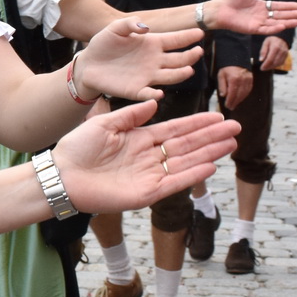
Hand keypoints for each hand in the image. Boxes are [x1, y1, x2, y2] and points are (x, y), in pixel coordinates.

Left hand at [51, 100, 237, 215]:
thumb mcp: (105, 123)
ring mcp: (149, 175)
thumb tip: (155, 102)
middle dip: (211, 136)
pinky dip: (192, 174)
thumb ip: (131, 115)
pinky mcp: (146, 193)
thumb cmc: (77, 149)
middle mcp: (149, 157)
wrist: (61, 175)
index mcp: (140, 138)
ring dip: (209, 153)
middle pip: (187, 144)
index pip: (176, 129)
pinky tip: (210, 165)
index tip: (218, 116)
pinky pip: (174, 182)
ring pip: (186, 162)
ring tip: (231, 143)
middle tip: (235, 128)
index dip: (197, 123)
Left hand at [77, 18, 202, 101]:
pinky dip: (154, 95)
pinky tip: (159, 93)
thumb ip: (130, 24)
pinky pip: (148, 94)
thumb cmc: (104, 44)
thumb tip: (145, 27)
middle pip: (179, 59)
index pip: (175, 40)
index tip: (200, 33)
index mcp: (152, 44)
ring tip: (188, 70)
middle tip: (198, 52)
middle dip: (190, 56)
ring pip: (170, 76)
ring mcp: (147, 76)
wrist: (88, 63)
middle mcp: (155, 61)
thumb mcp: (115, 28)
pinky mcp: (136, 90)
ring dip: (180, 74)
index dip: (188, 36)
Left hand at [211, 0, 296, 34]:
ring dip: (286, 23)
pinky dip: (274, 28)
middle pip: (279, 15)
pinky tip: (283, 26)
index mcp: (261, 6)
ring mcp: (258, 22)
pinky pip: (266, 29)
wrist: (219, 9)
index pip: (277, 6)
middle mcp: (261, 15)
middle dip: (291, 15)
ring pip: (275, 23)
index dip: (287, 6)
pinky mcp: (252, 29)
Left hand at [217, 65, 252, 109]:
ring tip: (235, 104)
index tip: (227, 106)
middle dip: (234, 102)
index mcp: (234, 79)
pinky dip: (244, 95)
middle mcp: (242, 80)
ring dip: (239, 100)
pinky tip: (240, 98)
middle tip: (230, 107)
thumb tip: (224, 96)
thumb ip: (222, 86)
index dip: (230, 101)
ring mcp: (248, 80)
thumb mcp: (221, 75)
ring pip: (244, 94)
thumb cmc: (227, 68)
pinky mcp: (251, 80)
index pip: (232, 94)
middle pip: (239, 95)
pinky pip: (248, 90)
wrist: (236, 59)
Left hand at [258, 35, 288, 71]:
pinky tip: (271, 65)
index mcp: (275, 47)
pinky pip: (282, 62)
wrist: (282, 37)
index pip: (270, 59)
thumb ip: (263, 51)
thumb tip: (261, 60)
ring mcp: (285, 53)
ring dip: (272, 67)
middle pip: (275, 62)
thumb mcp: (265, 42)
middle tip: (263, 69)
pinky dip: (276, 65)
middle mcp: (281, 51)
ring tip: (266, 68)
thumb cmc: (272, 40)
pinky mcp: (286, 55)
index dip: (265, 65)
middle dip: (268, 67)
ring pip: (279, 63)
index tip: (261, 68)